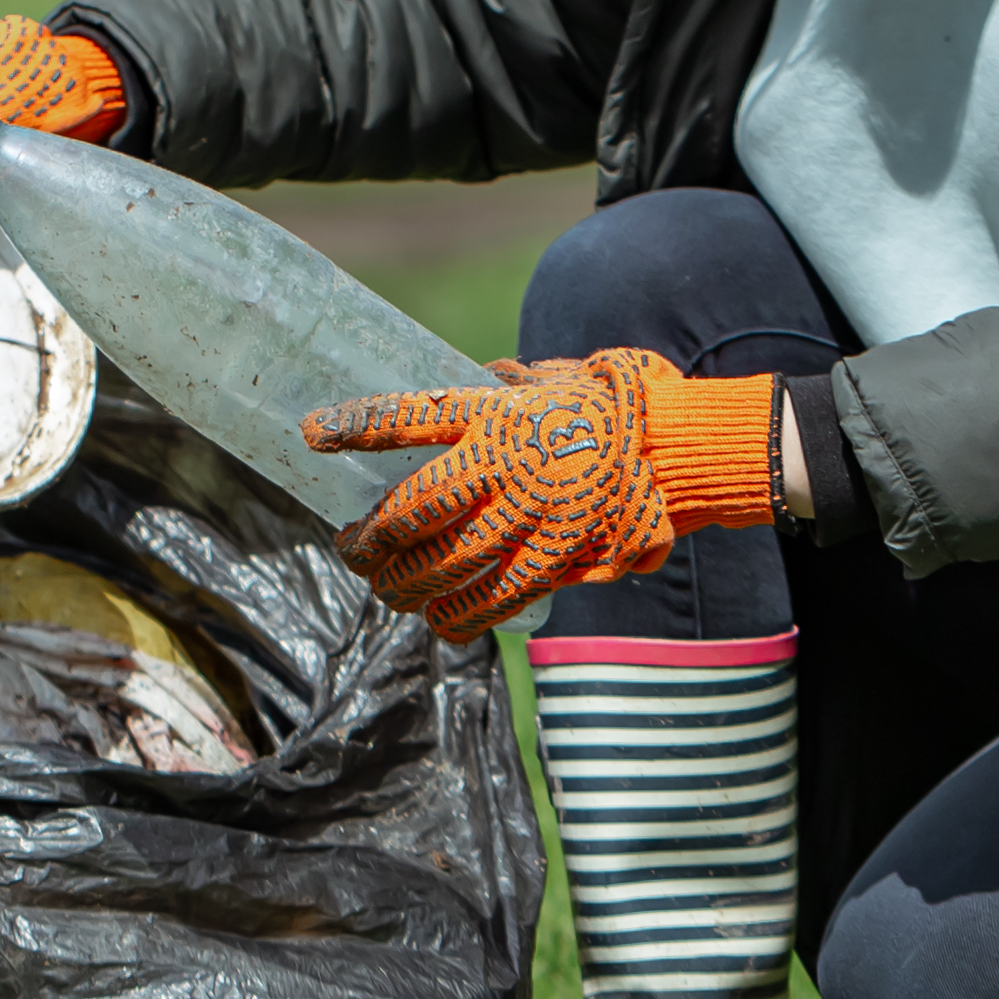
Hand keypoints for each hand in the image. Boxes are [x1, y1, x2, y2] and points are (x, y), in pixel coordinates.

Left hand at [302, 350, 783, 638]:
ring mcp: (531, 521)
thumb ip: (514, 384)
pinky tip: (437, 621)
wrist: (685, 449)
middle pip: (414, 512)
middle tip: (349, 548)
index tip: (313, 432)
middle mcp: (507, 470)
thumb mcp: (560, 378)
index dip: (358, 425)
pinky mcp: (557, 561)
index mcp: (500, 416)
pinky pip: (493, 601)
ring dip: (403, 584)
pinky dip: (457, 618)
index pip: (413, 418)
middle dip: (371, 539)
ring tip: (385, 588)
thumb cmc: (618, 404)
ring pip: (444, 566)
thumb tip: (482, 377)